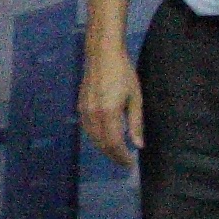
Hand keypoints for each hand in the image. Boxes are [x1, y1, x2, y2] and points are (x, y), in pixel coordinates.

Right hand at [78, 47, 143, 167]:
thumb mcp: (135, 98)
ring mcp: (84, 110)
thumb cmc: (123, 73)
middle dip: (113, 156)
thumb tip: (138, 145)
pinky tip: (105, 138)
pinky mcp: (81, 106)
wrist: (102, 55)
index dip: (122, 157)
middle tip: (125, 162)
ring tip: (117, 153)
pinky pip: (87, 129)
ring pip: (93, 138)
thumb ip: (136, 123)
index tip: (131, 164)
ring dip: (104, 148)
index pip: (114, 143)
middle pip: (102, 144)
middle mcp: (93, 114)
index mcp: (109, 113)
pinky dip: (96, 138)